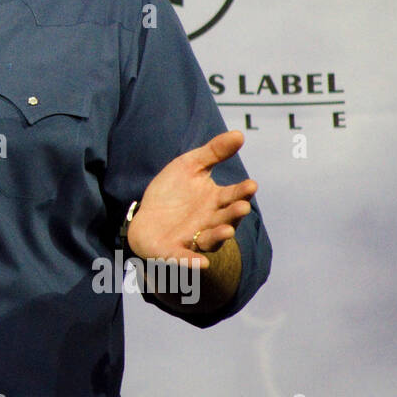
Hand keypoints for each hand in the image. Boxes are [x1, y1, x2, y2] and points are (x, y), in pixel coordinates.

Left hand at [127, 130, 257, 268]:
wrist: (144, 217)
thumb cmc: (172, 191)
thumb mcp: (190, 166)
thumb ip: (213, 152)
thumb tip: (240, 134)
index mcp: (215, 201)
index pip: (232, 195)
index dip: (242, 191)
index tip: (251, 184)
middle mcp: (209, 222)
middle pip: (225, 218)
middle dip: (234, 213)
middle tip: (242, 206)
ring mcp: (193, 238)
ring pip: (210, 239)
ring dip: (220, 235)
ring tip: (228, 231)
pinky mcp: (174, 252)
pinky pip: (185, 258)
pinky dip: (193, 261)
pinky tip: (202, 263)